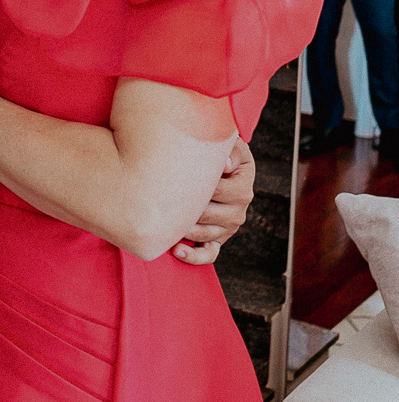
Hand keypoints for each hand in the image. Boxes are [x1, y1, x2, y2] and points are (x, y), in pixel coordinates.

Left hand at [170, 136, 253, 266]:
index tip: (174, 178)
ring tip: (162, 222)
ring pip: (204, 234)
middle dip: (184, 209)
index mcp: (243, 186)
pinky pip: (209, 254)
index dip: (194, 186)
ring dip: (183, 230)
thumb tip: (224, 163)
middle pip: (206, 214)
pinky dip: (194, 256)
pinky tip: (177, 250)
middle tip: (158, 201)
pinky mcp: (219, 238)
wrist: (222, 166)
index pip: (216, 190)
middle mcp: (239, 209)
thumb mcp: (229, 145)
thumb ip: (230, 149)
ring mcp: (229, 226)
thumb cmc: (220, 152)